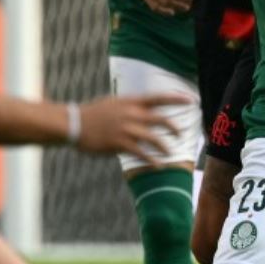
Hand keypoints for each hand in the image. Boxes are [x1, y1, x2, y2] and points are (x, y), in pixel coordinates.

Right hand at [74, 93, 189, 163]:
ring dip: (165, 147)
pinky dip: (152, 160)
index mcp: (130, 101)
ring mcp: (126, 128)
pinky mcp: (119, 143)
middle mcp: (131, 113)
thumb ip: (131, 106)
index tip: (191, 100)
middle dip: (174, 127)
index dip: (176, 99)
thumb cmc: (93, 114)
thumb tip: (145, 109)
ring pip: (154, 138)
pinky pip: (142, 153)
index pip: (158, 98)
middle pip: (160, 119)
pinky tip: (158, 165)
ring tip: (170, 152)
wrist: (73, 124)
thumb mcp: (114, 103)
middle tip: (181, 133)